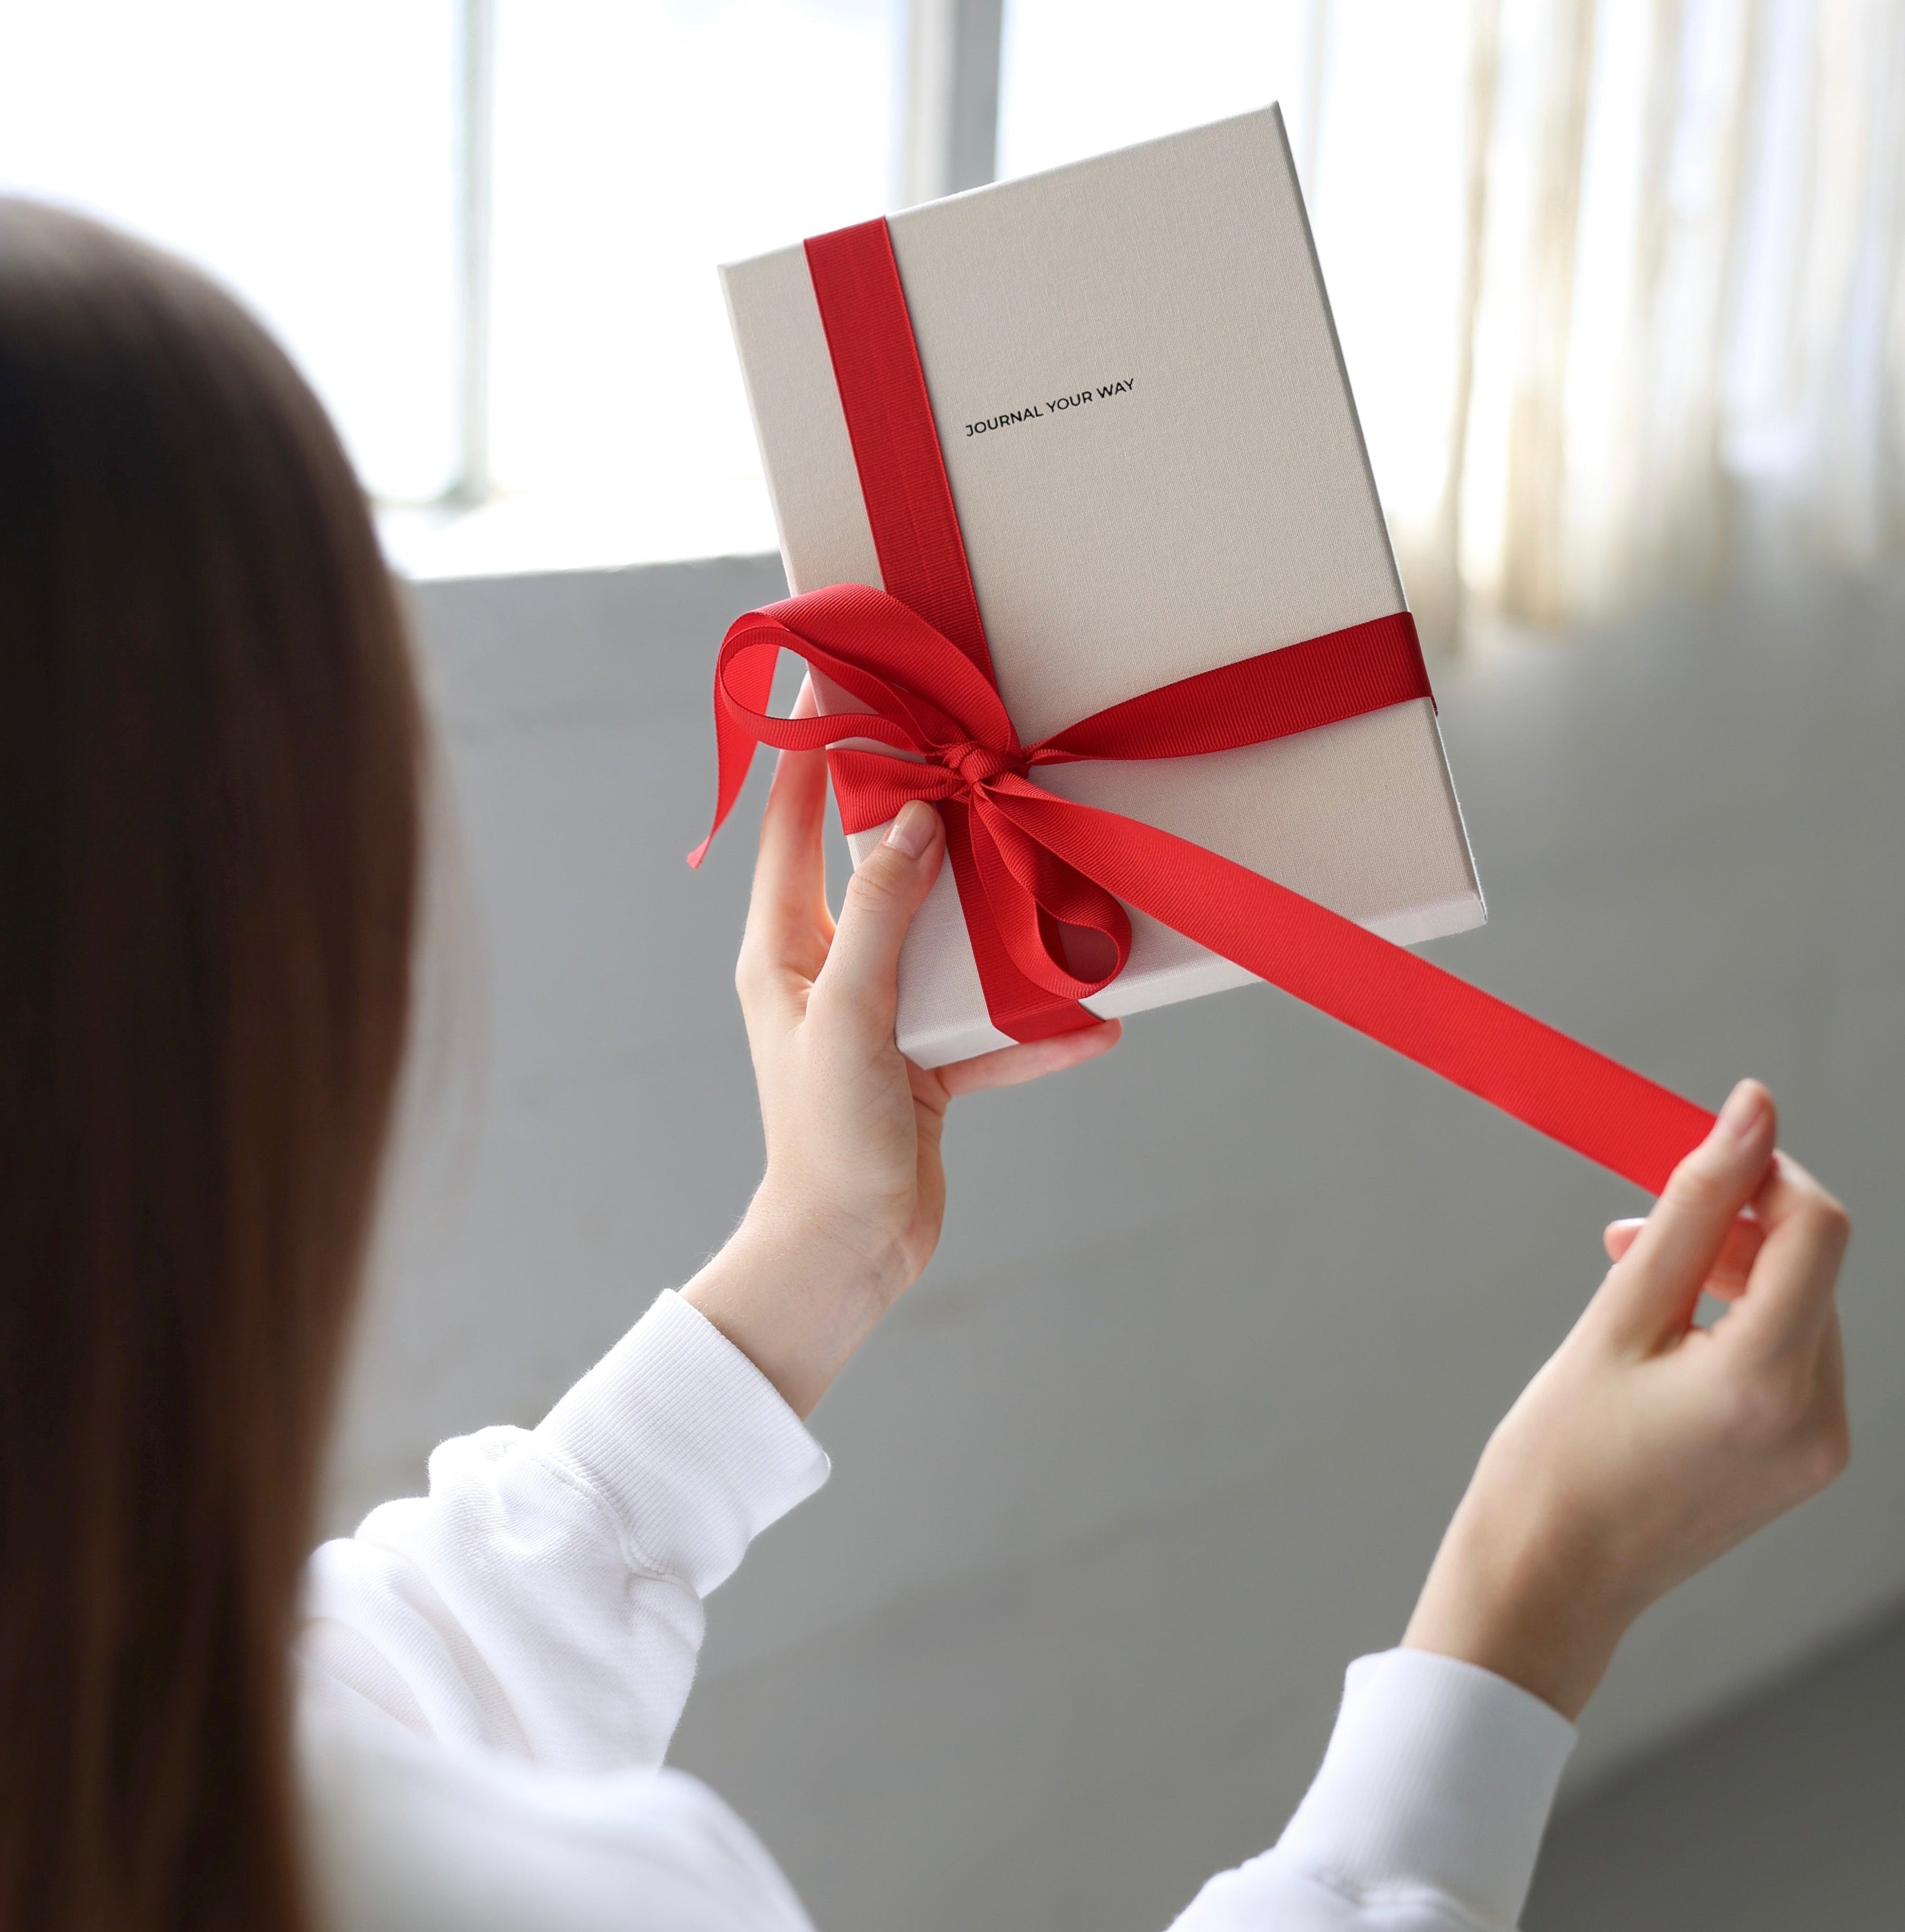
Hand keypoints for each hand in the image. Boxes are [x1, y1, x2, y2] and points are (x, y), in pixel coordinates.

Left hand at [683, 713, 1119, 1416]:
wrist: (845, 1255)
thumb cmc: (824, 1135)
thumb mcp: (851, 1011)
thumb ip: (884, 912)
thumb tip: (913, 817)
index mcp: (783, 948)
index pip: (793, 822)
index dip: (812, 747)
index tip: (837, 676)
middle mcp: (827, 971)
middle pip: (883, 868)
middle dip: (931, 818)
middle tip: (975, 751)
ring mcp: (878, 1018)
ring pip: (949, 944)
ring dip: (1003, 925)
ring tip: (1055, 879)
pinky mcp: (923, 1068)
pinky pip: (989, 1028)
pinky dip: (1037, 1025)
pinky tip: (1094, 1018)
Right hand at [1403, 1080, 1850, 1717]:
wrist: (1546, 1582)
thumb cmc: (1557, 1458)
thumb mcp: (1616, 1317)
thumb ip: (1691, 1209)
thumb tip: (1753, 1111)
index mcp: (1766, 1383)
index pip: (1815, 1228)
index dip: (1766, 1170)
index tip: (1707, 1143)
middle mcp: (1817, 1419)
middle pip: (1811, 1266)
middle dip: (1733, 1227)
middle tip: (1630, 1231)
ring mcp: (1818, 1450)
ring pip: (1803, 1308)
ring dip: (1729, 1275)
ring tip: (1633, 1288)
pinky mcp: (1804, 1465)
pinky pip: (1792, 1359)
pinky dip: (1737, 1328)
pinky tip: (1664, 1342)